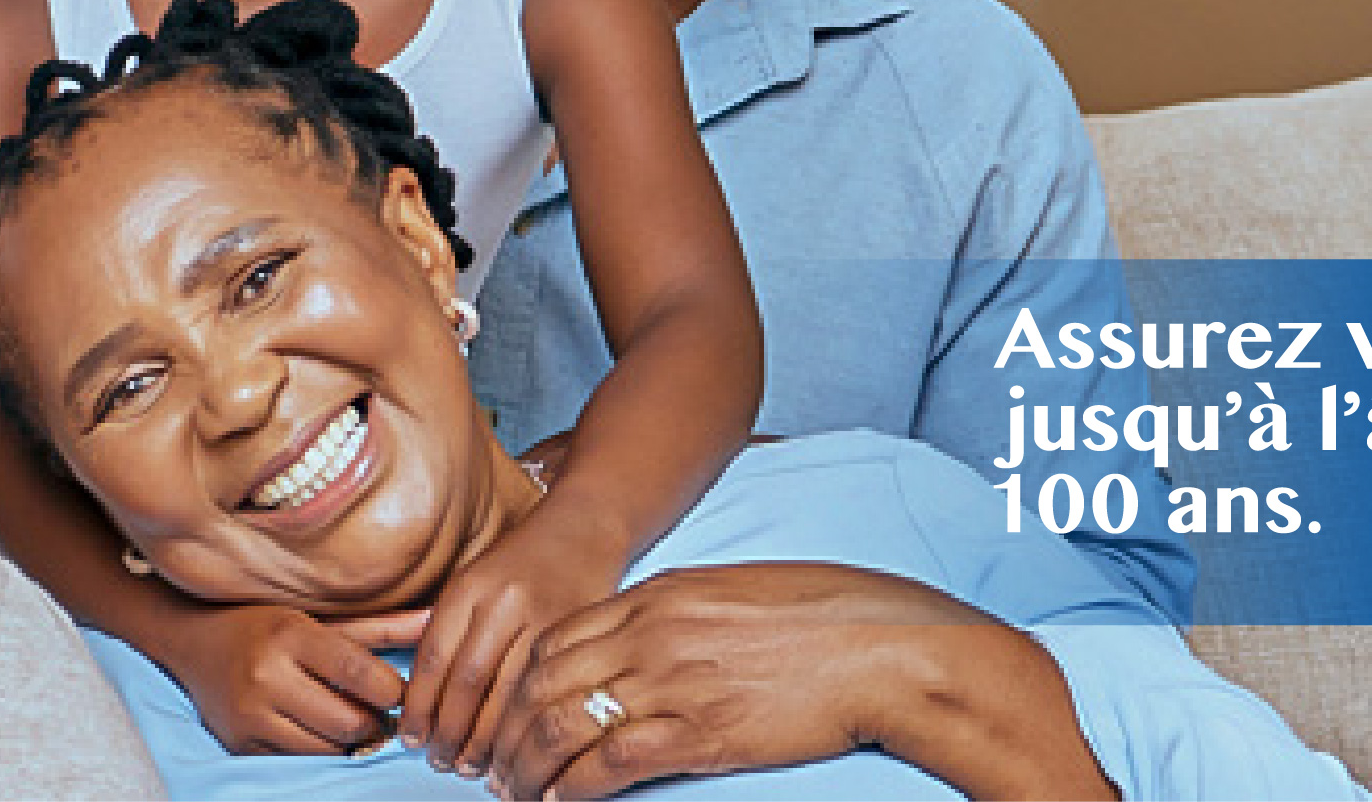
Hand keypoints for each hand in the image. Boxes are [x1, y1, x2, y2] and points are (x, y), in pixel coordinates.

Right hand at [162, 601, 426, 756]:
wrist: (189, 639)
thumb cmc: (263, 623)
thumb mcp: (318, 616)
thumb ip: (379, 627)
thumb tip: (435, 620)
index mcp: (290, 634)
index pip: (360, 673)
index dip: (391, 690)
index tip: (395, 691)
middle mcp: (266, 675)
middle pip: (349, 720)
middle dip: (373, 722)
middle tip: (374, 711)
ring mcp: (250, 714)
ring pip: (326, 748)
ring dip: (346, 740)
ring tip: (343, 718)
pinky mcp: (239, 743)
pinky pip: (298, 760)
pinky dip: (316, 750)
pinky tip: (313, 728)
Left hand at [401, 508, 610, 775]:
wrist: (584, 529)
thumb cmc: (518, 563)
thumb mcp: (472, 583)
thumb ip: (447, 631)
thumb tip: (419, 699)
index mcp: (469, 586)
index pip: (434, 657)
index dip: (419, 705)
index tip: (411, 738)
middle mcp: (504, 600)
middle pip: (468, 680)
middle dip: (450, 730)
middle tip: (440, 761)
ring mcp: (545, 616)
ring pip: (508, 692)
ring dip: (486, 739)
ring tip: (471, 766)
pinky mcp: (579, 634)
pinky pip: (545, 690)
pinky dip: (523, 726)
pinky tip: (512, 747)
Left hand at [488, 564, 1003, 801]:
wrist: (879, 649)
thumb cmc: (819, 616)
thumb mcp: (730, 590)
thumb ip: (675, 608)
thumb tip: (640, 628)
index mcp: (655, 596)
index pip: (553, 637)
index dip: (517, 679)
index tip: (506, 709)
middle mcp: (649, 634)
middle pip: (541, 681)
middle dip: (506, 726)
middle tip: (492, 760)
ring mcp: (670, 683)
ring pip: (561, 724)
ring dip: (527, 763)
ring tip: (515, 789)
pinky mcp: (698, 732)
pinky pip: (608, 762)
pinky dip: (572, 786)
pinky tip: (559, 800)